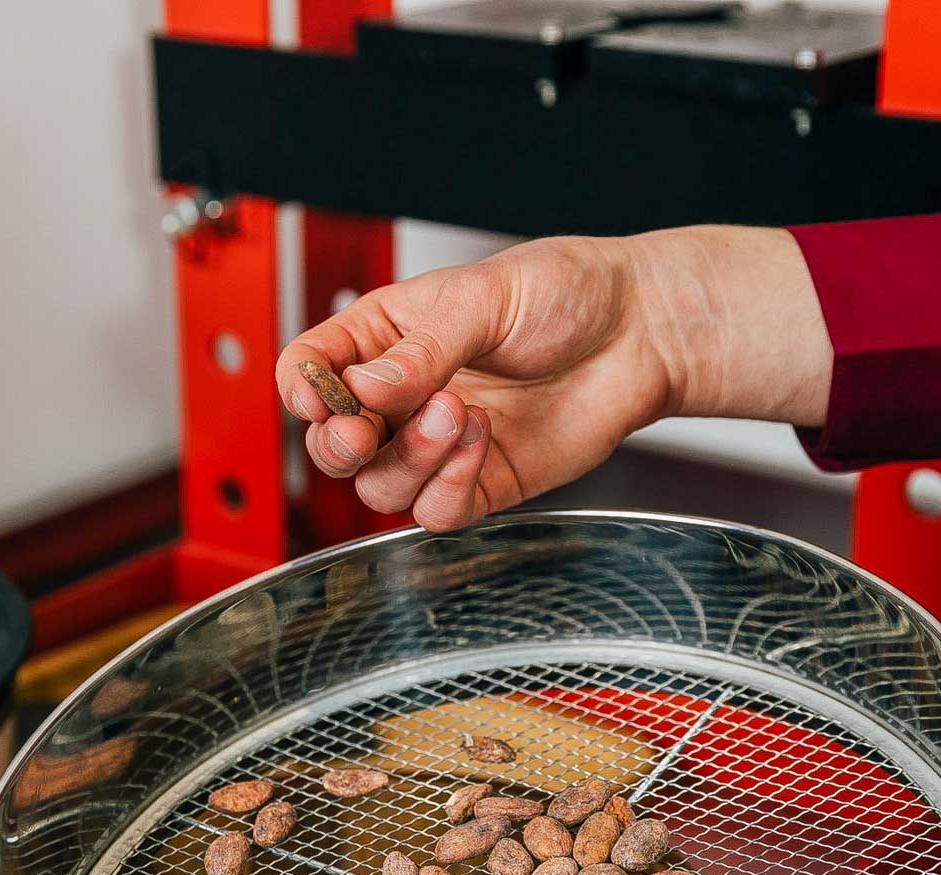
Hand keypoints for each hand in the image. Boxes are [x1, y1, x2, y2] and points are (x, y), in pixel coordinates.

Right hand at [276, 228, 830, 530]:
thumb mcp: (482, 299)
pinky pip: (436, 512)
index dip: (303, 391)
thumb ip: (419, 350)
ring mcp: (439, 446)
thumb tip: (362, 391)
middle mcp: (405, 399)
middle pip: (333, 447)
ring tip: (457, 412)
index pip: (311, 372)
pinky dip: (449, 487)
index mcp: (386, 339)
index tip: (320, 396)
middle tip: (366, 428)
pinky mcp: (481, 483)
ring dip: (410, 458)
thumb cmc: (564, 295)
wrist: (638, 332)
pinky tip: (482, 441)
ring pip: (380, 488)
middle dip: (341, 444)